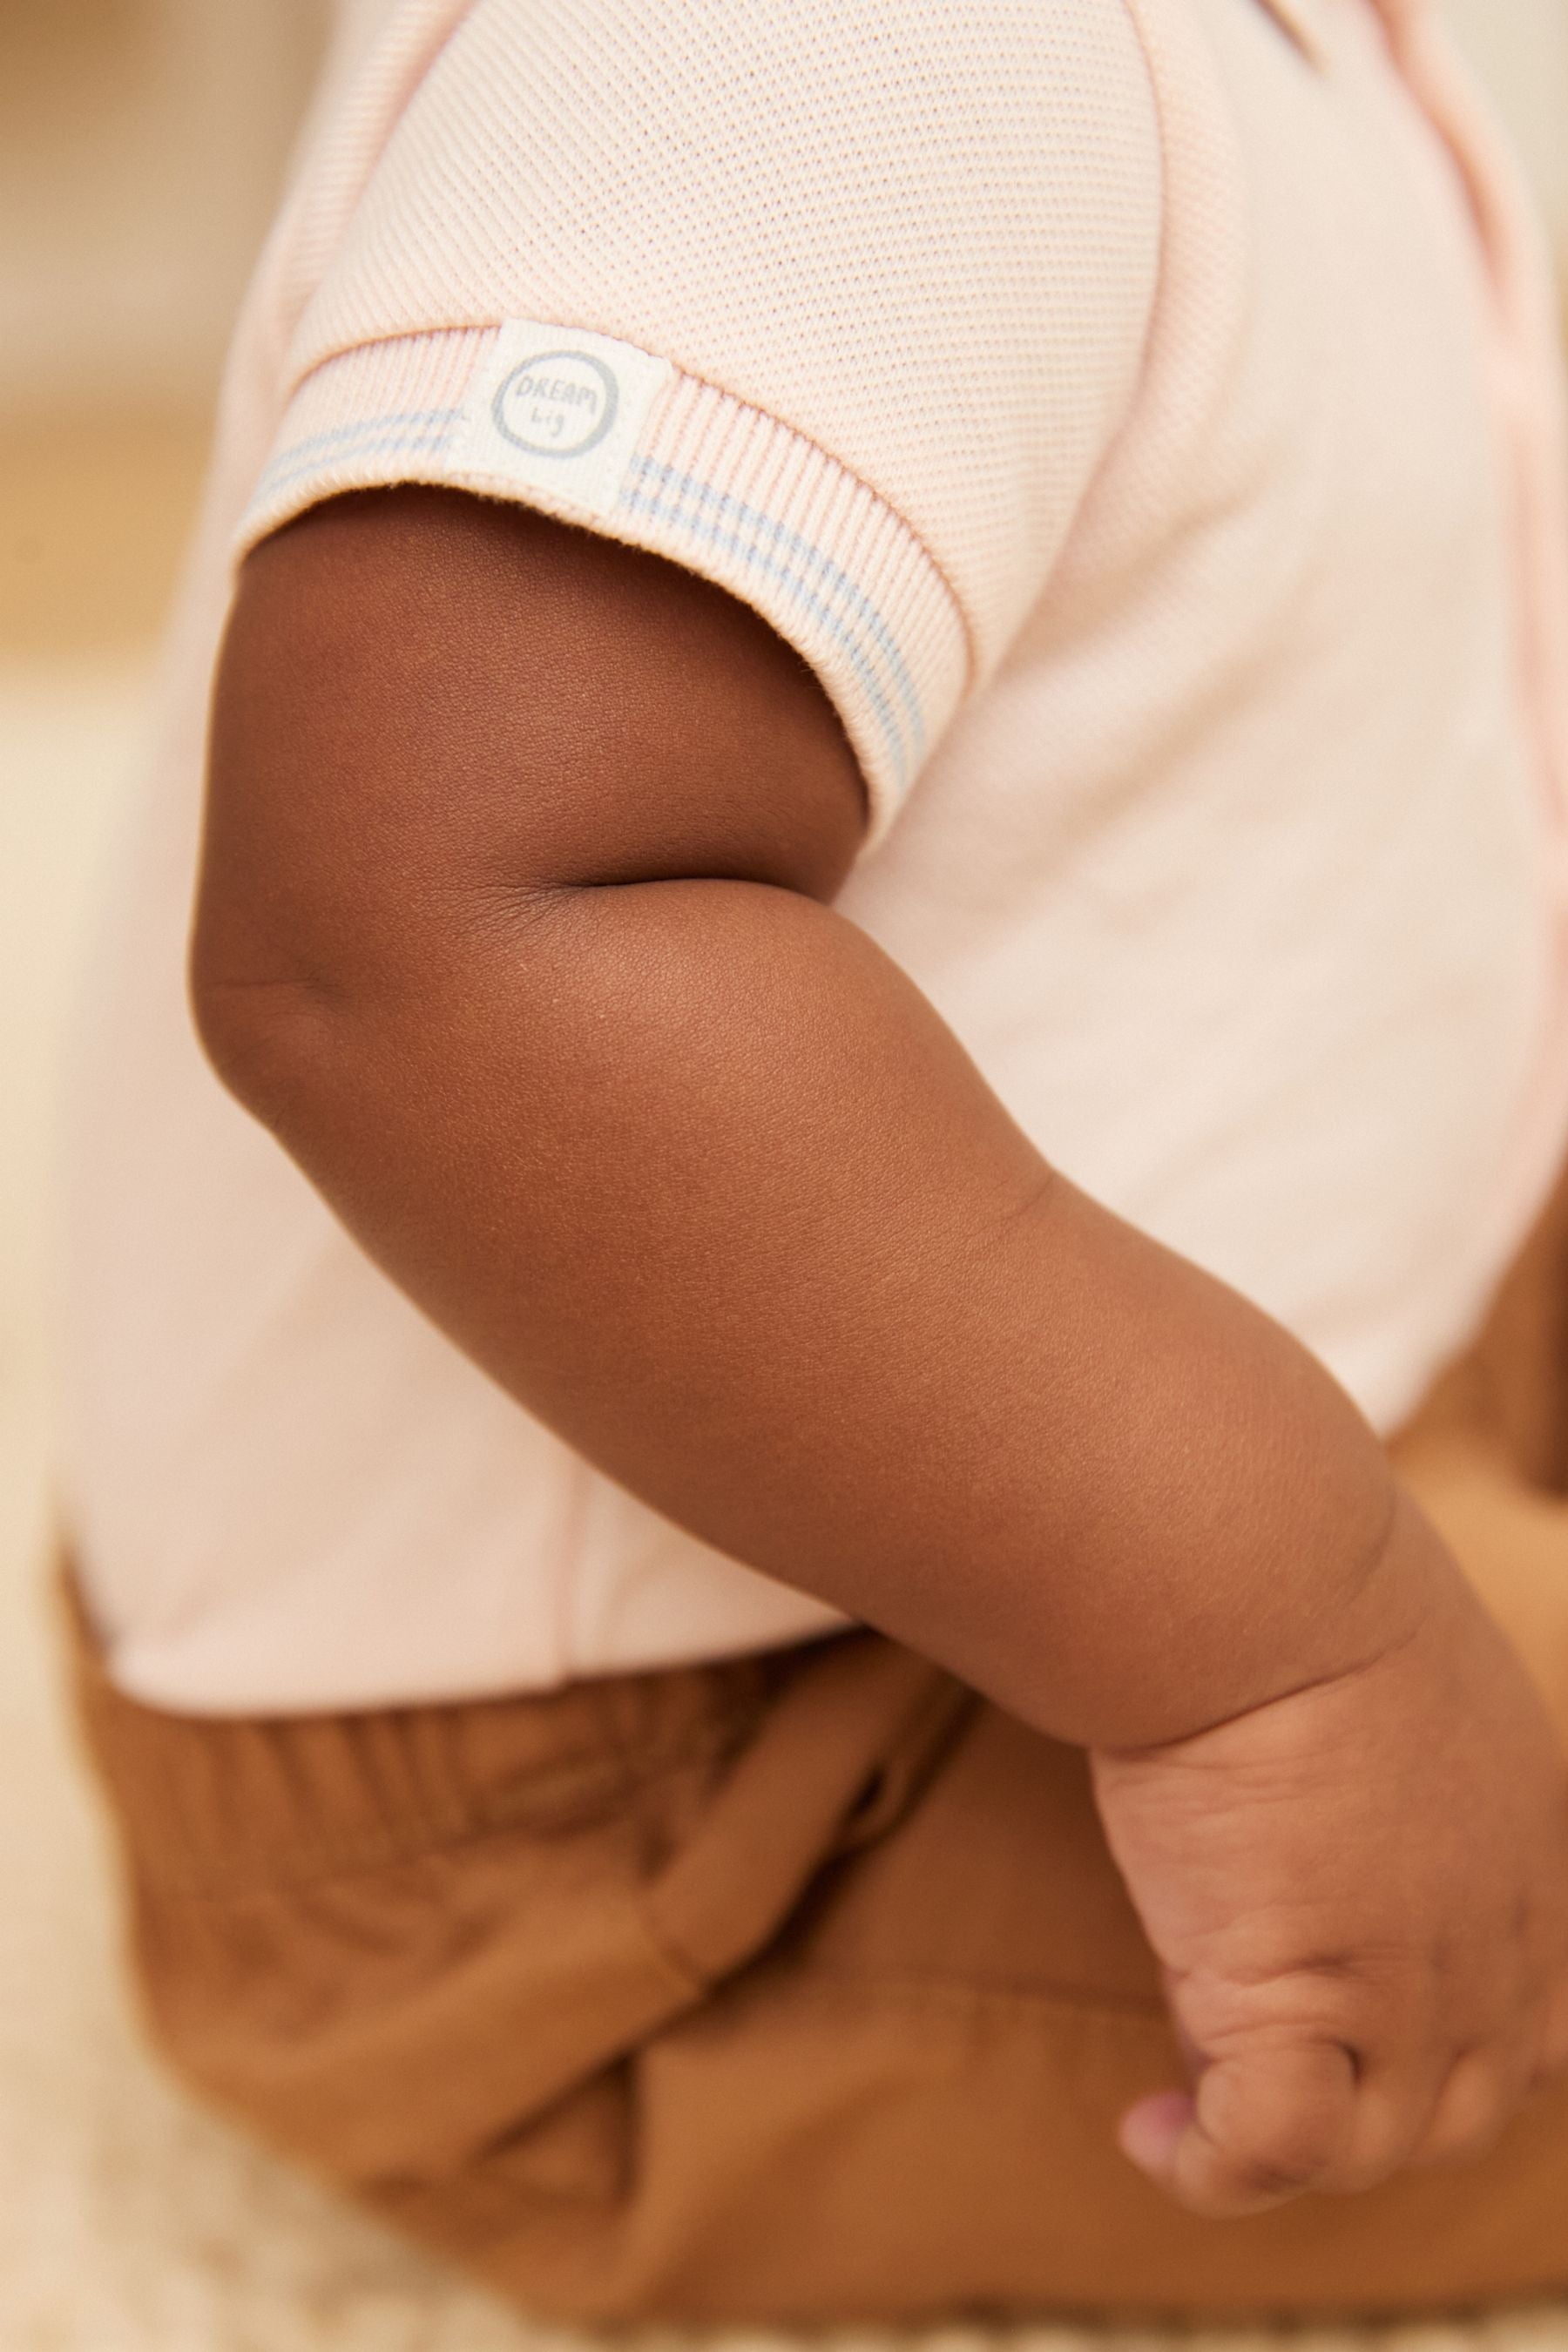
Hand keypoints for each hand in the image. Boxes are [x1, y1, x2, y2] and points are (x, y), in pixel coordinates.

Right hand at [1090, 1492, 1567, 2216]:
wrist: (1251, 1578)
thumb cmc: (1289, 1580)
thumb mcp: (1390, 1673)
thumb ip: (1384, 1755)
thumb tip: (1296, 1787)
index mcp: (1529, 1854)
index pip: (1538, 2026)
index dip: (1448, 2051)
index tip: (1344, 2027)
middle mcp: (1491, 1942)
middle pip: (1457, 2106)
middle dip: (1355, 2103)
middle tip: (1240, 2047)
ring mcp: (1405, 1989)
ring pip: (1371, 2150)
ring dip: (1275, 2147)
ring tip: (1179, 2106)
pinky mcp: (1299, 2008)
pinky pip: (1270, 2154)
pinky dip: (1210, 2170)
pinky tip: (1149, 2132)